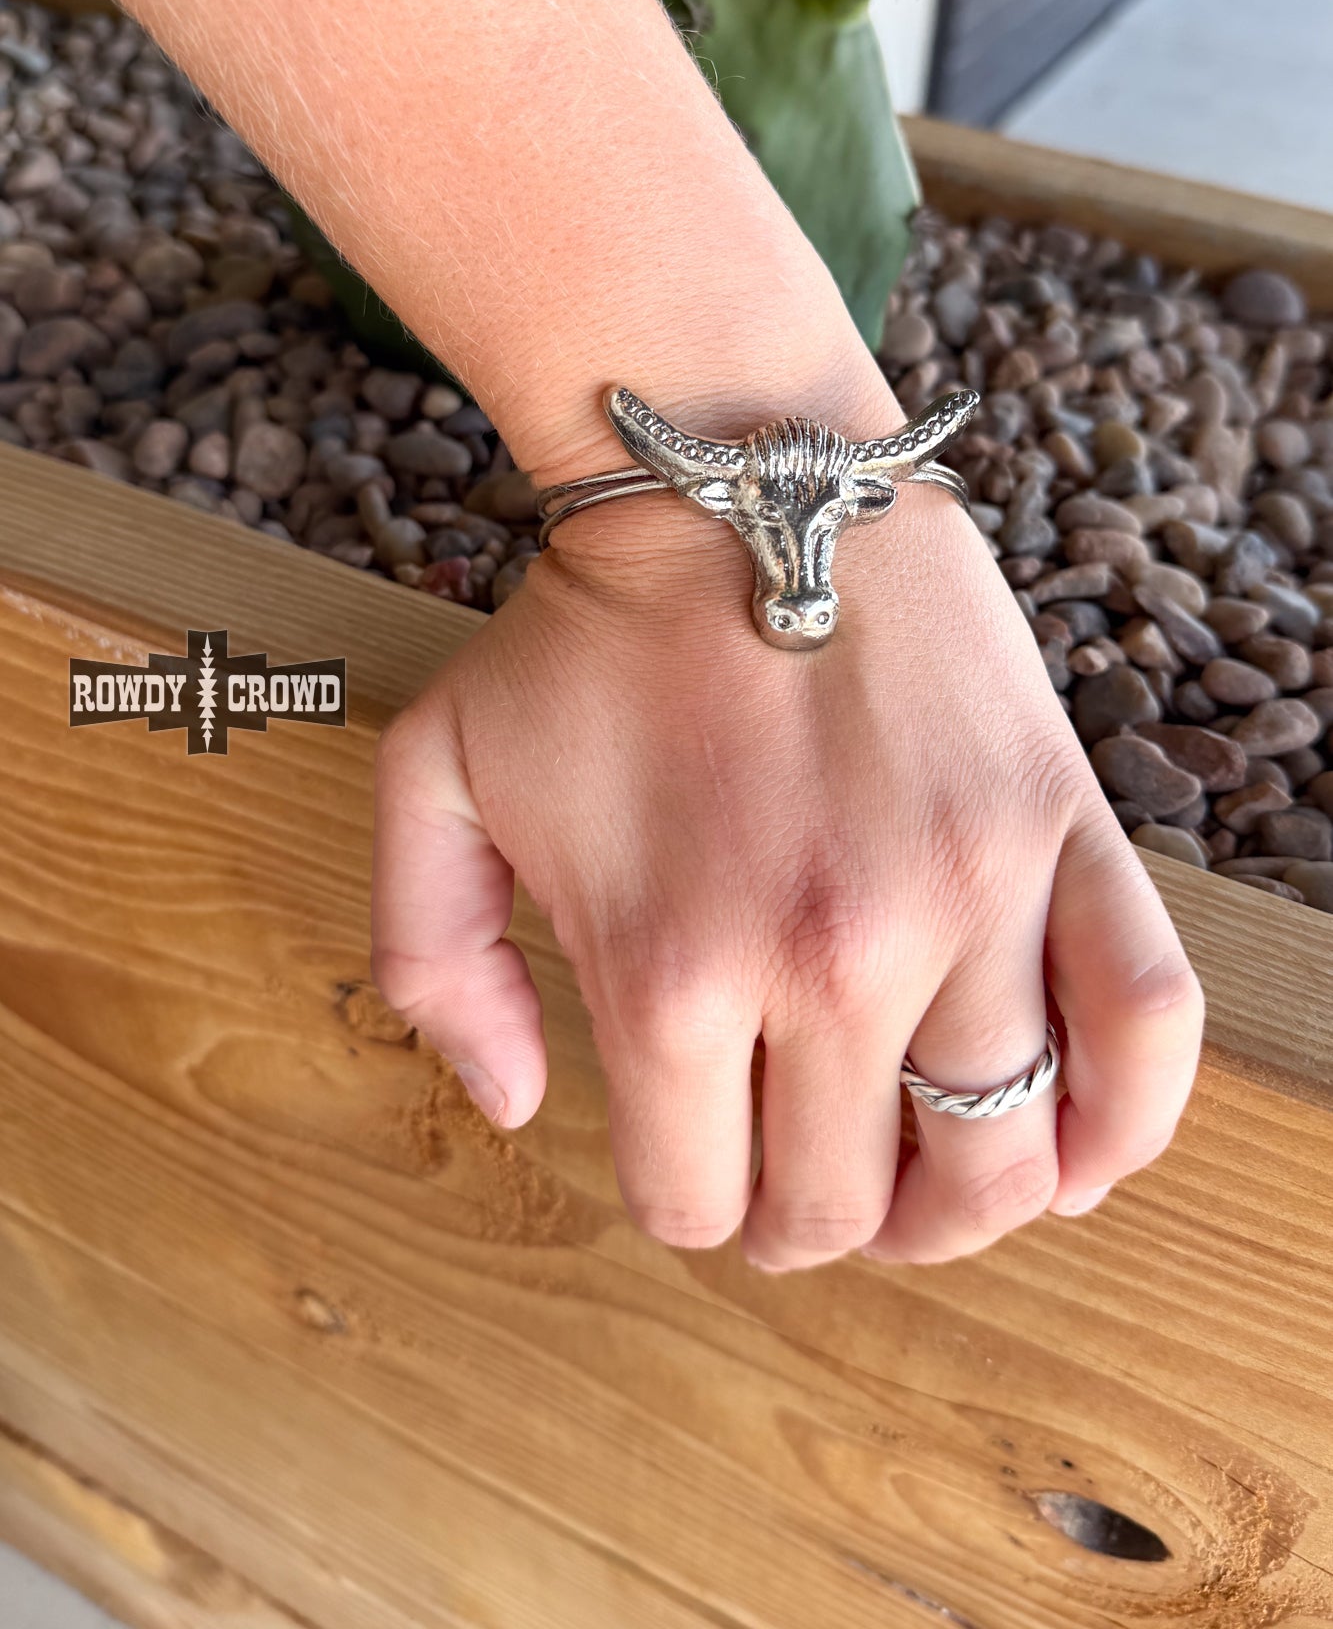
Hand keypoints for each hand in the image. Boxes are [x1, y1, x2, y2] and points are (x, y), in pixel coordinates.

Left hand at [372, 446, 1203, 1270]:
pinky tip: (1071, 1145)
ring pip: (998, 1157)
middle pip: (842, 1205)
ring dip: (954, 1199)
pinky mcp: (1059, 828)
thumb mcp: (437, 777)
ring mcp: (963, 895)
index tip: (697, 1157)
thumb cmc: (588, 633)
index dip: (689, 1199)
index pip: (698, 1202)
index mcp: (669, 967)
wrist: (735, 477)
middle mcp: (827, 957)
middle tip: (798, 1162)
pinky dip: (1123, 1120)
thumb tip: (517, 1107)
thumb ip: (433, 963)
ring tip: (921, 1162)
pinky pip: (1145, 1025)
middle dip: (809, 1212)